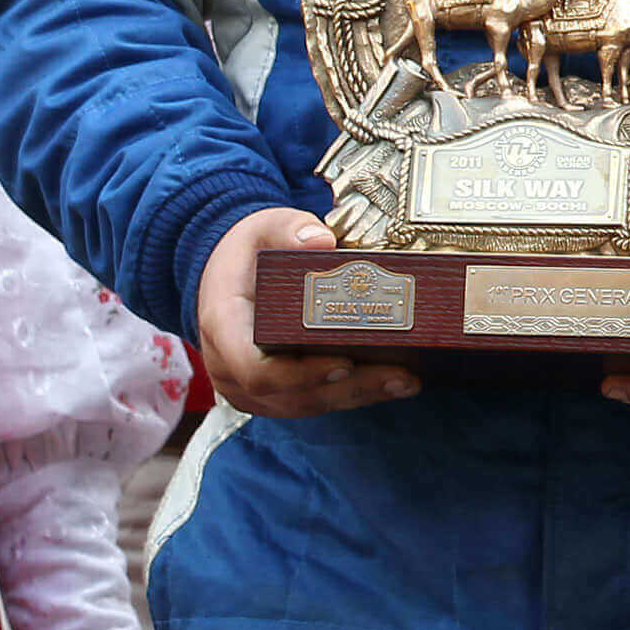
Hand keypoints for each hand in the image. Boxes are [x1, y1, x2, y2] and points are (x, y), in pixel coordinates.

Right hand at [193, 209, 418, 417]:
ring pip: (302, 404)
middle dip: (346, 388)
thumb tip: (321, 240)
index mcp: (223, 325)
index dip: (300, 373)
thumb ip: (289, 229)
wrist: (232, 269)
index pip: (254, 367)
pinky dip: (350, 395)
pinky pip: (308, 401)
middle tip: (399, 375)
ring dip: (357, 396)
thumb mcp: (266, 225)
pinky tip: (392, 384)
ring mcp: (247, 384)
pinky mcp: (270, 391)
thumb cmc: (251, 249)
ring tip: (406, 381)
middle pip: (288, 393)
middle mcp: (228, 365)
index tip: (346, 362)